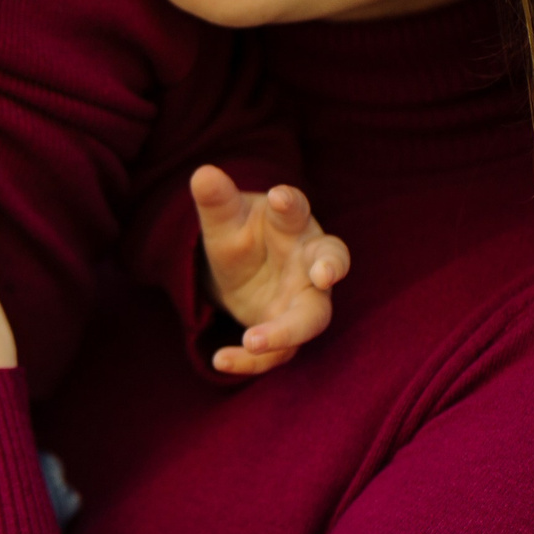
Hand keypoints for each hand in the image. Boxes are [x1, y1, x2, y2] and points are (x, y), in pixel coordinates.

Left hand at [191, 165, 351, 375]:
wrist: (240, 271)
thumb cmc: (242, 235)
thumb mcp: (223, 220)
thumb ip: (216, 200)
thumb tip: (202, 173)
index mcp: (291, 224)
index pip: (296, 210)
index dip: (290, 203)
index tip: (279, 197)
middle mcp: (308, 261)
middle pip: (330, 261)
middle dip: (331, 267)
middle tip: (325, 274)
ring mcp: (303, 299)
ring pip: (311, 317)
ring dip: (286, 331)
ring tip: (252, 341)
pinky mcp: (290, 331)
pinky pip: (280, 351)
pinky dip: (252, 360)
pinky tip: (219, 360)